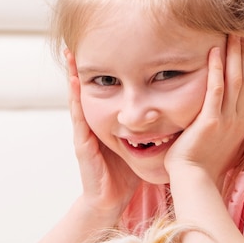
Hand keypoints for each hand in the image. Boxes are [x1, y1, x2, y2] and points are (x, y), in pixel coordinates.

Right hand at [65, 50, 140, 217]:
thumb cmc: (124, 174)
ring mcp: (84, 133)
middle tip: (77, 41)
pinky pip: (79, 117)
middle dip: (81, 67)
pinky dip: (75, 99)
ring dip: (72, 77)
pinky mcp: (82, 144)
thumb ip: (148, 128)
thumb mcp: (138, 144)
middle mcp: (93, 124)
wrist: (110, 200)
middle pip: (87, 90)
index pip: (104, 92)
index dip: (102, 70)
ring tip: (70, 55)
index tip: (104, 45)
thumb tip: (173, 111)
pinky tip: (73, 84)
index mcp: (106, 123)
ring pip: (78, 99)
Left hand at [164, 35, 243, 187]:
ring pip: (236, 80)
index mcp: (243, 123)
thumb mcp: (219, 139)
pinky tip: (215, 52)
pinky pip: (216, 90)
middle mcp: (240, 120)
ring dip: (235, 54)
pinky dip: (217, 69)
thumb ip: (223, 121)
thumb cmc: (202, 163)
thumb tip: (219, 109)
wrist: (194, 180)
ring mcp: (227, 120)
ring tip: (233, 32)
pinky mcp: (211, 122)